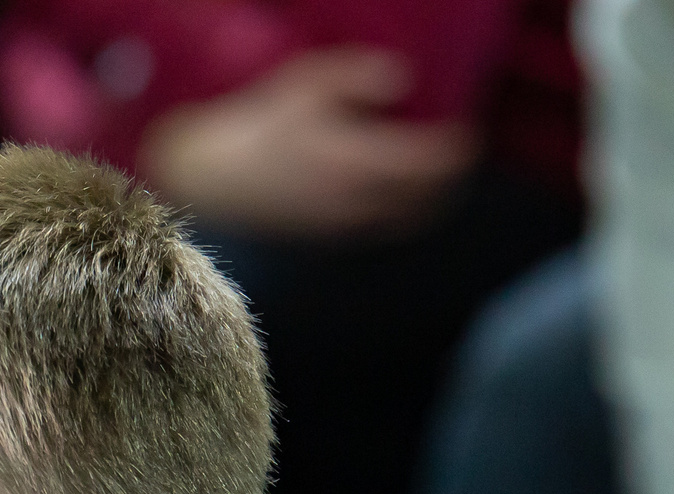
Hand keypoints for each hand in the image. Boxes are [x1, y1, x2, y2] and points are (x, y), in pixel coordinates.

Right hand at [140, 48, 476, 239]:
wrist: (206, 178)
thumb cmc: (255, 125)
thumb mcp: (306, 83)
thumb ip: (359, 77)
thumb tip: (403, 80)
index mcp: (360, 161)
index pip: (432, 164)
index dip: (457, 150)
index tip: (467, 135)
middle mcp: (358, 201)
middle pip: (427, 201)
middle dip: (448, 182)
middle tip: (455, 159)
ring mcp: (340, 223)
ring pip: (403, 221)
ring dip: (424, 203)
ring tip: (430, 182)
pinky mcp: (321, 235)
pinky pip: (376, 229)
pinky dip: (394, 214)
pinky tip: (387, 197)